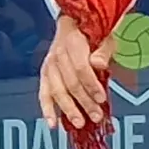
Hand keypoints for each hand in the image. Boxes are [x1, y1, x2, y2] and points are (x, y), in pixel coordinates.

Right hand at [36, 15, 114, 134]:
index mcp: (72, 42)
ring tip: (80, 123)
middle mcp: (57, 54)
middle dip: (84, 102)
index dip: (91, 85)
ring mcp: (49, 66)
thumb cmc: (91, 34)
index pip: (80, 68)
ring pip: (57, 91)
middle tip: (96, 116)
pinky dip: (47, 110)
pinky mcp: (45, 75)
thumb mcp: (104, 37)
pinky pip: (43, 94)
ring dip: (68, 109)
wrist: (72, 25)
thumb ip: (103, 51)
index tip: (101, 98)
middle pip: (70, 83)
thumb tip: (98, 64)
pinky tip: (53, 124)